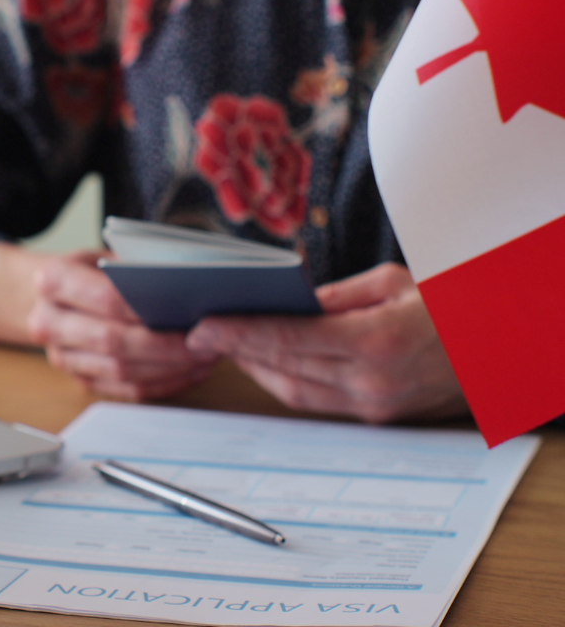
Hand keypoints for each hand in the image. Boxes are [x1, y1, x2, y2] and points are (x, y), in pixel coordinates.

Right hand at [28, 251, 218, 399]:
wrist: (56, 297)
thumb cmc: (92, 271)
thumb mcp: (107, 255)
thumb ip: (136, 269)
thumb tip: (186, 287)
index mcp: (53, 281)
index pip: (106, 298)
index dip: (146, 307)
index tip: (185, 310)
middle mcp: (48, 322)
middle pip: (113, 340)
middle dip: (164, 344)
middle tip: (205, 339)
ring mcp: (62, 358)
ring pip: (122, 371)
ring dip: (169, 367)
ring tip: (206, 356)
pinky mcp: (82, 381)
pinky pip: (127, 390)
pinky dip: (164, 383)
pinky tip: (191, 371)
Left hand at [186, 262, 468, 422]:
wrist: (497, 349)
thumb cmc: (449, 303)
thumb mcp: (392, 281)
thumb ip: (335, 296)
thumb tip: (289, 304)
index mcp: (376, 341)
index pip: (290, 340)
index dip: (240, 334)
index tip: (202, 327)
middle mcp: (371, 382)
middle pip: (285, 368)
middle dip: (236, 351)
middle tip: (199, 334)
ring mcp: (374, 405)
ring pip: (295, 392)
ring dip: (255, 369)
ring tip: (223, 345)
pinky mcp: (376, 415)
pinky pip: (316, 400)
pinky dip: (283, 381)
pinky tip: (263, 362)